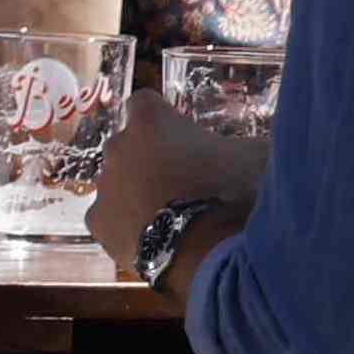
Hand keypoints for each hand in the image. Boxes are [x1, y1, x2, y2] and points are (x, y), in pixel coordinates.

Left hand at [88, 103, 269, 273]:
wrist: (207, 251)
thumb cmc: (233, 192)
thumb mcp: (256, 156)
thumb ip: (241, 145)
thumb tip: (252, 149)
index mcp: (151, 120)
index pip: (144, 102)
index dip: (162, 119)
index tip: (181, 136)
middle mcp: (118, 146)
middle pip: (129, 145)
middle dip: (151, 158)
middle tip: (185, 181)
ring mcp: (104, 186)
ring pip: (119, 183)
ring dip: (138, 192)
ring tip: (173, 216)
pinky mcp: (97, 223)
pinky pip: (111, 218)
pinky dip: (128, 226)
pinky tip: (155, 239)